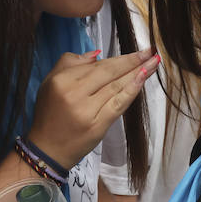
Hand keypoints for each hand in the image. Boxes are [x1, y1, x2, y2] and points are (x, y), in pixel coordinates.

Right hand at [28, 47, 159, 169]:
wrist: (46, 149)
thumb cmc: (49, 114)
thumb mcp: (50, 82)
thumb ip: (70, 63)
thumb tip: (97, 54)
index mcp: (62, 80)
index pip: (96, 65)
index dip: (119, 58)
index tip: (137, 51)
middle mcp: (74, 93)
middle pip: (109, 72)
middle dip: (133, 60)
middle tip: (151, 52)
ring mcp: (87, 110)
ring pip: (116, 86)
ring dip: (138, 72)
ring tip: (154, 63)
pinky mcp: (98, 125)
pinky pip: (119, 103)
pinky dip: (132, 90)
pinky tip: (143, 79)